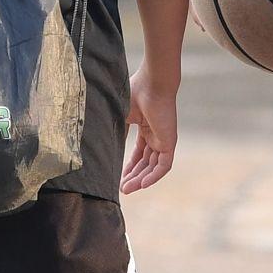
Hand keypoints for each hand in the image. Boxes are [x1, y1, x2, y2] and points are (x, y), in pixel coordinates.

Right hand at [120, 64, 177, 193]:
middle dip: (133, 176)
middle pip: (145, 162)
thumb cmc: (135, 93)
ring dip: (141, 179)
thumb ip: (115, 131)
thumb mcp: (120, 116)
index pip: (138, 153)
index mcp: (145, 127)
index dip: (129, 166)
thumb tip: (103, 147)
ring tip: (127, 189)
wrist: (151, 83)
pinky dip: (153, 176)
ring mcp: (163, 139)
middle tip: (122, 189)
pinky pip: (163, 166)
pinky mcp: (170, 142)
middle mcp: (156, 135)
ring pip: (153, 167)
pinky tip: (141, 185)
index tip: (118, 177)